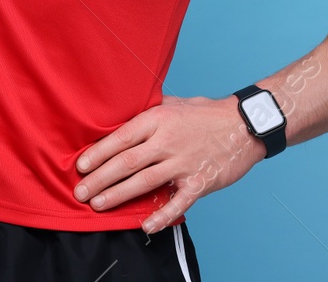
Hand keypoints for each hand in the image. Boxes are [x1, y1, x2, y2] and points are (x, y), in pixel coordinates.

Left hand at [72, 94, 264, 232]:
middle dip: (100, 179)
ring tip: (98, 204)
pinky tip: (145, 225)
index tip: (80, 166)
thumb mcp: (174, 102)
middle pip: (127, 162)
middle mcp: (168, 141)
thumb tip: (121, 113)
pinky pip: (178, 202)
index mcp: (158, 119)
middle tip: (80, 191)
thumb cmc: (206, 113)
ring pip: (144, 181)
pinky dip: (162, 215)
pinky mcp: (200, 181)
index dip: (98, 153)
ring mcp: (184, 162)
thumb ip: (148, 109)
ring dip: (119, 195)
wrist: (246, 125)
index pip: (121, 138)